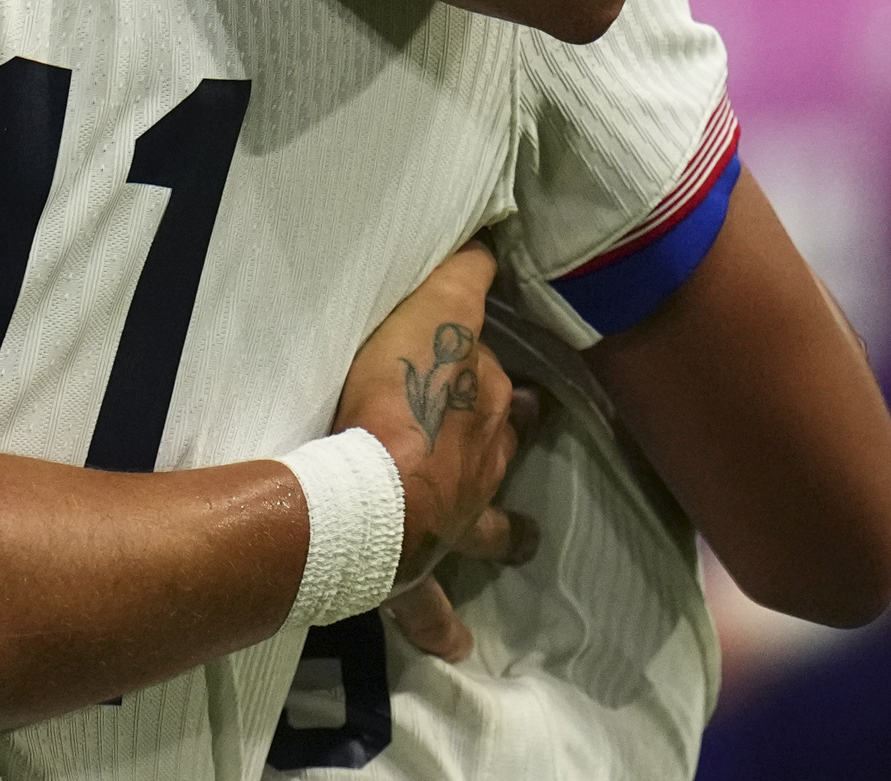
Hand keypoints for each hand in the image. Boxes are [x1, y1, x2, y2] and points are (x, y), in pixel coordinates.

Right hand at [332, 245, 536, 662]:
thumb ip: (459, 280)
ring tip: (516, 540)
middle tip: (519, 431)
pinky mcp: (416, 574)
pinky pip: (432, 610)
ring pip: (485, 531)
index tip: (496, 369)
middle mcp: (479, 471)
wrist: (371, 490)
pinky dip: (445, 628)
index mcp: (482, 411)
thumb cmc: (394, 398)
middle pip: (502, 451)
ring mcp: (452, 526)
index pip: (496, 382)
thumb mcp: (428, 315)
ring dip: (499, 534)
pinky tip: (457, 647)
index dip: (492, 373)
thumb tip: (491, 242)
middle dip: (509, 441)